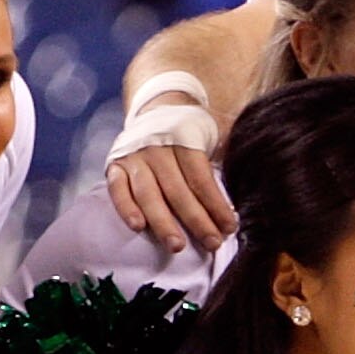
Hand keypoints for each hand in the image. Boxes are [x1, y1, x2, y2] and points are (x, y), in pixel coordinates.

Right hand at [104, 142, 233, 253]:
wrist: (157, 107)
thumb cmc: (189, 132)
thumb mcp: (209, 134)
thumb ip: (221, 157)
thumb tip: (239, 193)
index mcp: (184, 140)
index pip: (200, 178)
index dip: (216, 205)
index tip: (229, 228)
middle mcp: (157, 149)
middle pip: (177, 190)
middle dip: (196, 220)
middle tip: (211, 243)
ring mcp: (134, 158)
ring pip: (148, 194)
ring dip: (163, 222)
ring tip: (177, 246)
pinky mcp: (115, 167)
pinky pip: (117, 189)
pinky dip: (126, 208)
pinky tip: (137, 227)